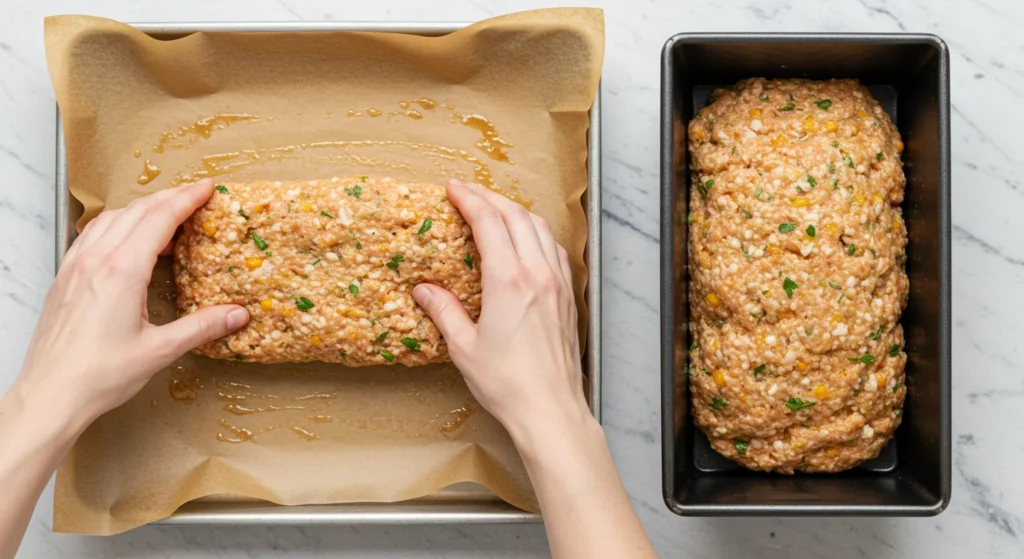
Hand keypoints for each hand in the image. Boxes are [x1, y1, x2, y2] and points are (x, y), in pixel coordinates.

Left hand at [13, 179, 249, 433]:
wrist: (49, 395)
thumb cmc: (98, 376)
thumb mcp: (159, 351)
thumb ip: (202, 327)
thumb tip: (237, 314)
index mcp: (122, 272)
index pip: (159, 219)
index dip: (186, 199)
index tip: (207, 188)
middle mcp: (95, 261)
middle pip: (136, 211)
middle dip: (169, 198)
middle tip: (195, 196)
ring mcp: (75, 267)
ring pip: (111, 219)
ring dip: (141, 209)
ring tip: (165, 216)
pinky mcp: (64, 279)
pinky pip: (91, 235)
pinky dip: (115, 225)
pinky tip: (125, 239)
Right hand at [412, 180, 590, 440]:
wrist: (550, 409)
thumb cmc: (509, 384)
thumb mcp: (464, 347)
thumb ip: (444, 311)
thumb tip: (425, 291)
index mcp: (508, 281)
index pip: (489, 223)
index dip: (470, 199)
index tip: (454, 188)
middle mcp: (537, 275)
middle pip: (517, 217)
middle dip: (491, 198)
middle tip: (469, 193)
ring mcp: (558, 285)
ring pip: (540, 229)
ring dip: (517, 212)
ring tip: (497, 210)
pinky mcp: (569, 298)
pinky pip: (556, 250)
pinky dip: (538, 234)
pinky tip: (528, 242)